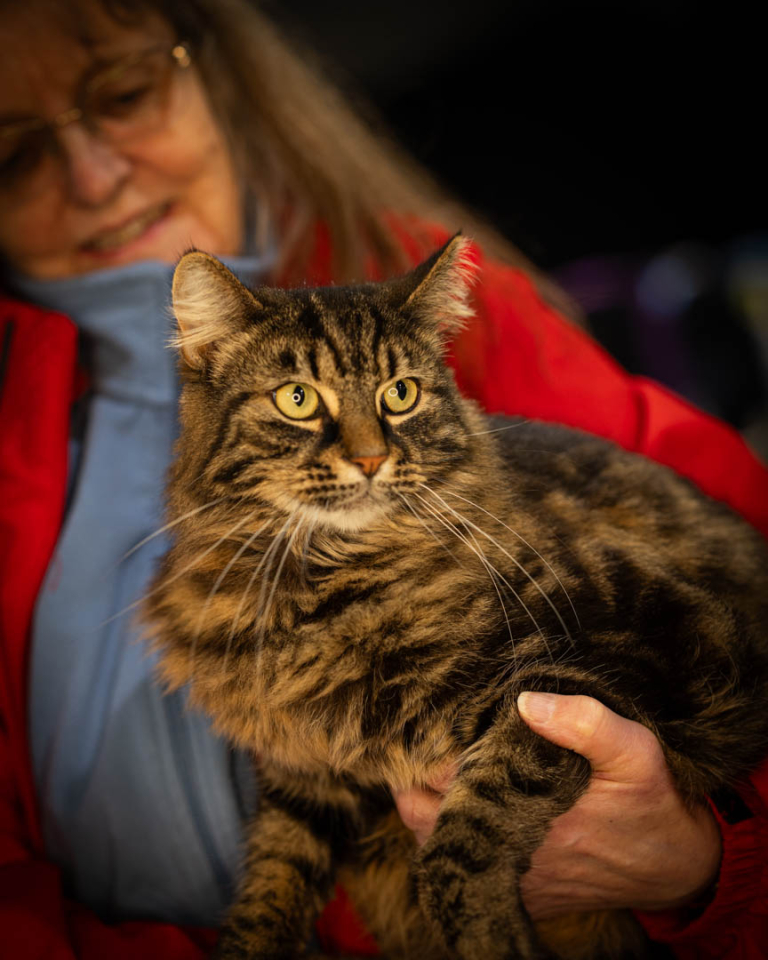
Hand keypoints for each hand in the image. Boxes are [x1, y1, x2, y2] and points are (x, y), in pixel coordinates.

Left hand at [392, 693, 721, 919]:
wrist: (678, 864)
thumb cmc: (651, 799)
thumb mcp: (632, 749)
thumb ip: (583, 721)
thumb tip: (525, 701)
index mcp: (522, 810)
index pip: (434, 781)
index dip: (427, 749)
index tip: (436, 723)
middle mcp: (506, 851)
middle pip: (418, 813)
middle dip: (417, 777)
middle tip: (434, 742)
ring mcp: (509, 877)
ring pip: (433, 839)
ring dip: (431, 804)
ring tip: (448, 766)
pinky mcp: (520, 892)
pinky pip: (463, 864)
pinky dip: (453, 834)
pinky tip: (469, 801)